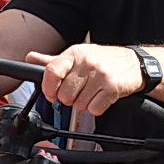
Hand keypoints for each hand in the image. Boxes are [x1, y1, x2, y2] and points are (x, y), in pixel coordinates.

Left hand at [29, 44, 144, 115]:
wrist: (134, 63)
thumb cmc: (102, 60)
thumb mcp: (77, 55)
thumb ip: (52, 60)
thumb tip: (29, 58)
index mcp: (74, 53)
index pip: (52, 71)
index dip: (48, 87)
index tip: (51, 93)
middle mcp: (87, 62)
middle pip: (64, 94)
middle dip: (69, 98)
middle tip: (78, 92)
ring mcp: (100, 75)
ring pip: (78, 104)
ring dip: (83, 103)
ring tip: (92, 92)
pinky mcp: (112, 88)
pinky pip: (94, 109)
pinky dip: (96, 108)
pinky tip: (101, 97)